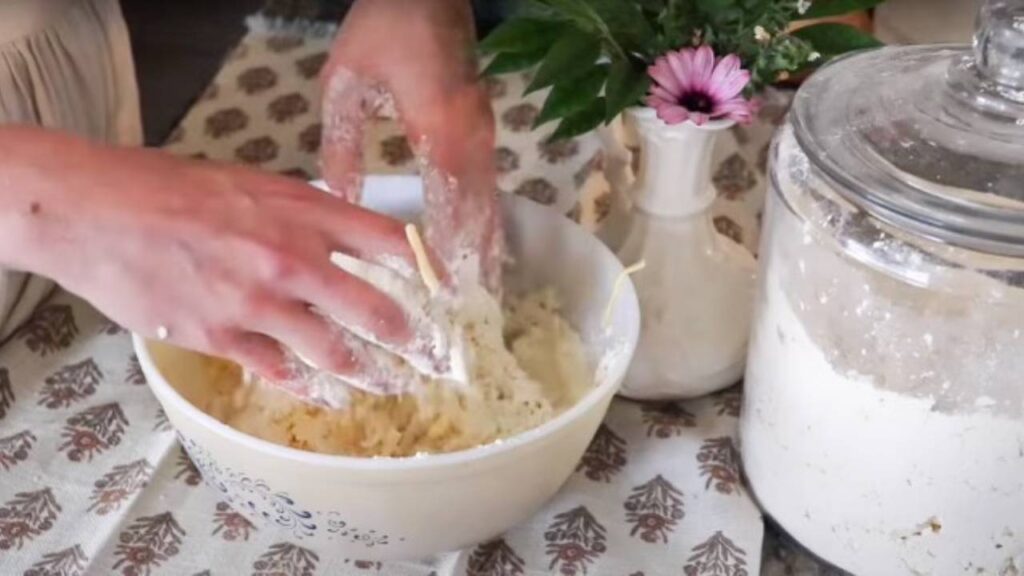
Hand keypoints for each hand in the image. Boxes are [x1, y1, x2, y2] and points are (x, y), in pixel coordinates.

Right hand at [0, 127, 431, 386]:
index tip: (449, 293)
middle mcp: (293, 257)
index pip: (391, 243)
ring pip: (335, 350)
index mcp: (305, 211)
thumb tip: (348, 238)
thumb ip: (305, 213)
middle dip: (412, 341)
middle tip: (433, 359)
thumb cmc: (174, 189)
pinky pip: (281, 370)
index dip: (428, 271)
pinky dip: (309, 385)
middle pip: (376, 309)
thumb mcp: (255, 185)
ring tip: (391, 385)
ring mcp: (259, 302)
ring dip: (370, 373)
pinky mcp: (223, 336)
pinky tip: (326, 395)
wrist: (100, 211)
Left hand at [320, 0, 502, 290]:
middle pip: (480, 209)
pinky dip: (486, 217)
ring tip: (483, 287)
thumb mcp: (346, 85)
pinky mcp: (484, 125)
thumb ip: (342, 146)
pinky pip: (489, 182)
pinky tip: (482, 240)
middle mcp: (471, 137)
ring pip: (490, 198)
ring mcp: (483, 131)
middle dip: (475, 258)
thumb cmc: (382, 30)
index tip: (442, 288)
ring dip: (486, 242)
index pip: (449, 203)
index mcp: (438, 129)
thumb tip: (342, 201)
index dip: (446, 248)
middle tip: (472, 305)